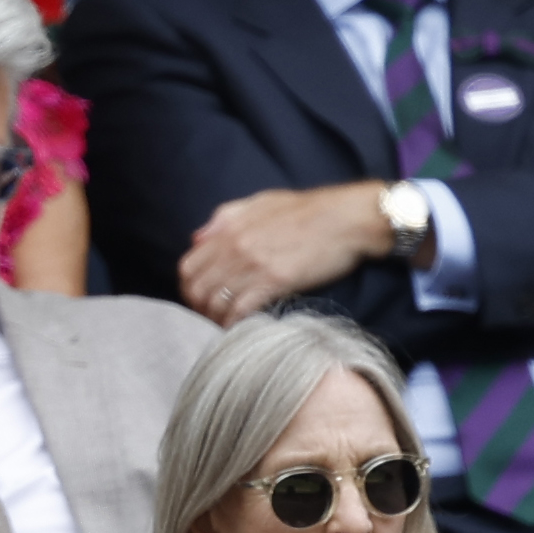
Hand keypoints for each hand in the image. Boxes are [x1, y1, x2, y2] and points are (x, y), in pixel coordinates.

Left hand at [180, 183, 394, 323]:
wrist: (345, 219)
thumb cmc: (308, 211)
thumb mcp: (259, 204)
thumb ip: (225, 219)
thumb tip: (198, 238)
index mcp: (229, 228)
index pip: (188, 265)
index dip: (190, 289)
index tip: (201, 301)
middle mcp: (235, 246)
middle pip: (198, 288)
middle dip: (201, 309)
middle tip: (214, 319)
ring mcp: (254, 264)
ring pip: (217, 302)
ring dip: (219, 319)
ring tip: (230, 327)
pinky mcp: (275, 280)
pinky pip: (242, 309)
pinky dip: (237, 323)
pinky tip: (244, 329)